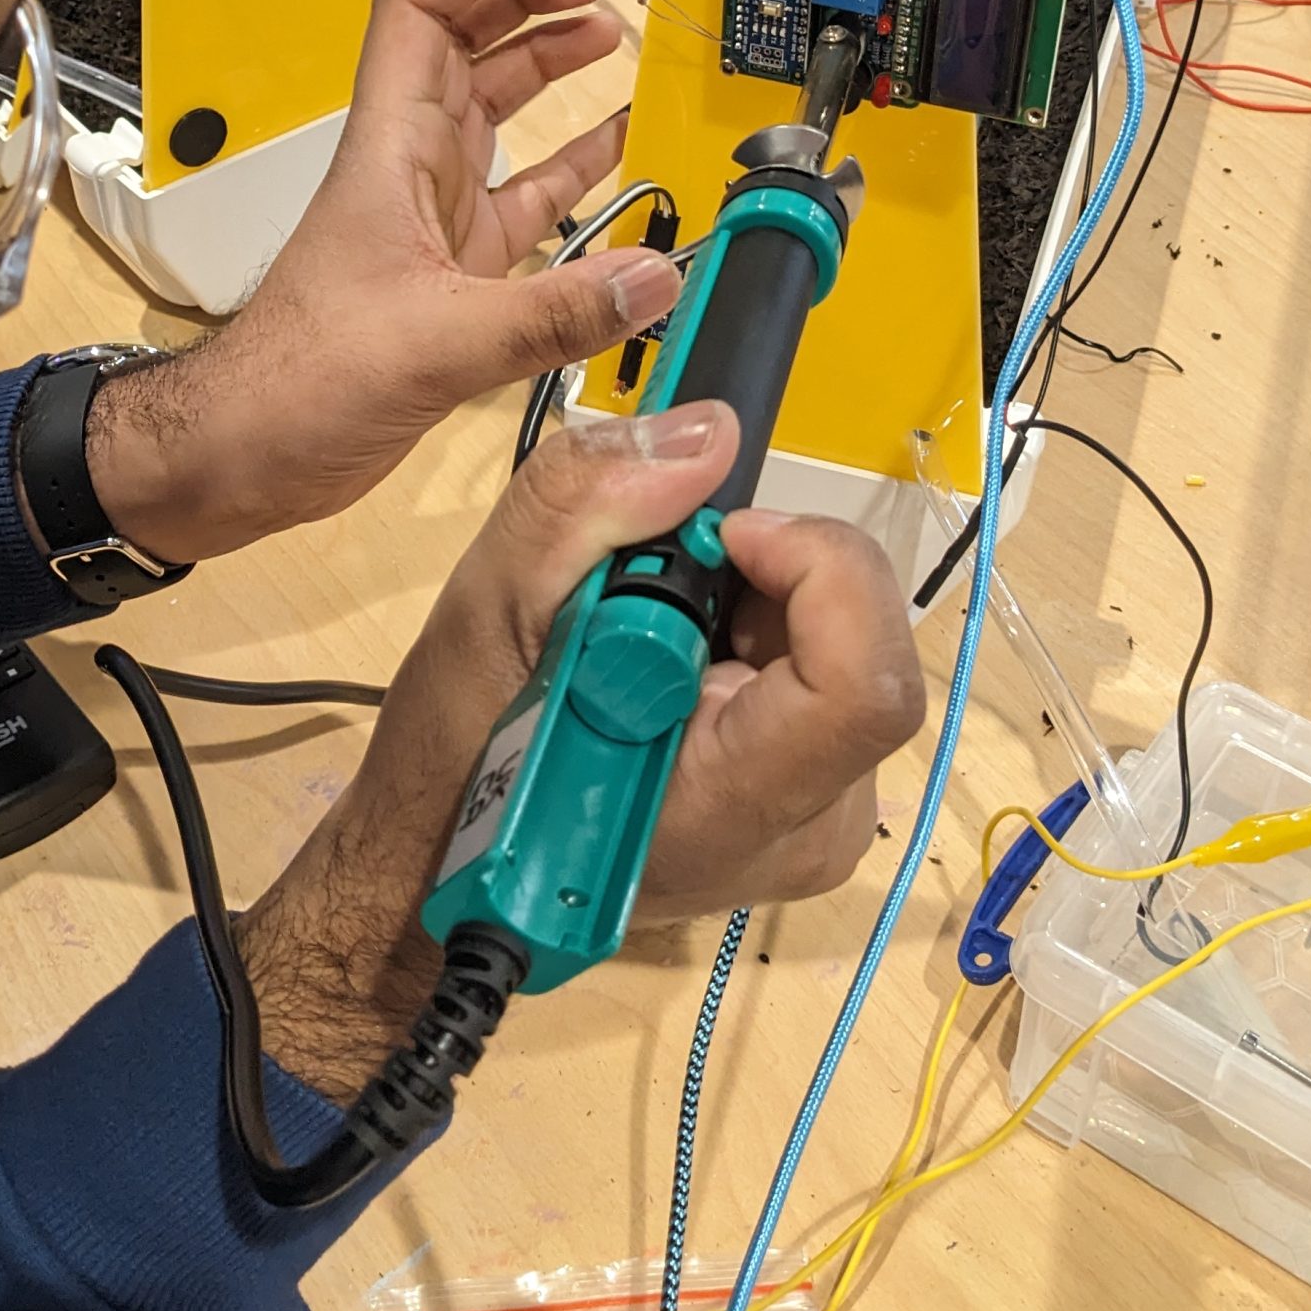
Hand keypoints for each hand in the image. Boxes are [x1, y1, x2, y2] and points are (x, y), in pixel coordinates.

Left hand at [87, 0, 682, 562]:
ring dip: (545, 63)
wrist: (241, 456)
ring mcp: (430, 218)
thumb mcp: (429, 345)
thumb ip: (547, 315)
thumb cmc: (292, 385)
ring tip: (609, 33)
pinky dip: (568, 164)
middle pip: (465, 41)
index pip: (421, 8)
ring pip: (492, 108)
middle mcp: (408, 168)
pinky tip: (613, 148)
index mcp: (388, 152)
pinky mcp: (453, 275)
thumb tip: (653, 279)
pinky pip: (521, 195)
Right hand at [235, 405, 926, 1100]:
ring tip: (649, 629)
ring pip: (847, 649)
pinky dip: (759, 635)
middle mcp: (809, 828)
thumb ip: (586, 508)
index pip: (867, 683)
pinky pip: (825, 678)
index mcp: (739, 805)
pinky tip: (677, 659)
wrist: (443, 877)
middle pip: (864, 645)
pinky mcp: (812, 806)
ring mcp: (818, 823)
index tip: (723, 534)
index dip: (817, 571)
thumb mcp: (485, 610)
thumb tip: (711, 433)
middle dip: (767, 575)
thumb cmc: (458, 763)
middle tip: (657, 579)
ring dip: (758, 601)